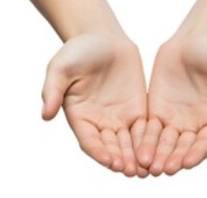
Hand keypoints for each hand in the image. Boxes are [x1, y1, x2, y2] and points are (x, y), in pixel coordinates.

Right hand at [41, 34, 146, 176]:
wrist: (100, 36)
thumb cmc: (76, 51)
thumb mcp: (59, 68)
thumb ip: (52, 91)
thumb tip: (45, 115)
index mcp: (79, 116)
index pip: (89, 140)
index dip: (99, 152)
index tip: (110, 161)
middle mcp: (99, 121)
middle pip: (111, 146)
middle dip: (122, 159)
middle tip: (132, 171)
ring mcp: (119, 117)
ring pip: (130, 143)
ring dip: (137, 156)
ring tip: (148, 168)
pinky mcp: (138, 109)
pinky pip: (146, 129)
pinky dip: (152, 142)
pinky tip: (161, 151)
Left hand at [140, 35, 206, 175]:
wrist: (197, 38)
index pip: (206, 142)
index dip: (197, 153)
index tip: (187, 164)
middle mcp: (195, 122)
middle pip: (182, 146)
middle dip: (172, 159)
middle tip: (161, 170)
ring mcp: (174, 117)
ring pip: (163, 141)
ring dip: (155, 154)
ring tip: (145, 166)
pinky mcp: (156, 108)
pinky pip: (147, 128)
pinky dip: (141, 140)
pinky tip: (132, 150)